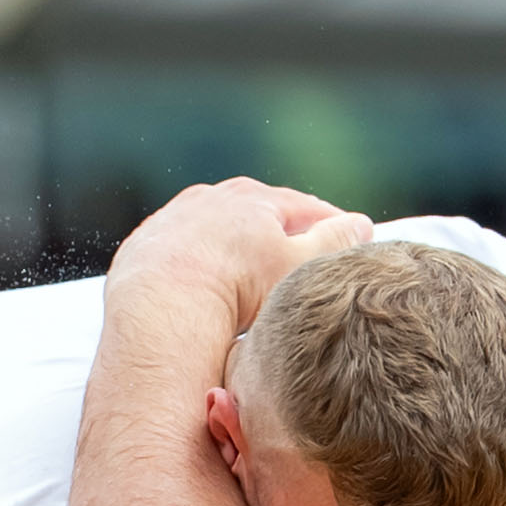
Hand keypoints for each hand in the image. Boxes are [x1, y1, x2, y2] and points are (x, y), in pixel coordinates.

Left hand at [114, 178, 371, 323]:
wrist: (160, 308)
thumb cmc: (236, 289)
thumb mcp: (299, 267)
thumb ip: (334, 243)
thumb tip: (361, 224)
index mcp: (254, 197)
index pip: (303, 207)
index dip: (329, 228)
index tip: (344, 245)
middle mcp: (211, 197)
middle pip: (256, 216)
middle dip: (279, 237)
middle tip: (297, 266)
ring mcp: (173, 219)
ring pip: (215, 234)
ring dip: (233, 252)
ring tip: (248, 283)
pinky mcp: (144, 246)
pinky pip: (179, 255)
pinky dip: (194, 268)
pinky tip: (202, 292)